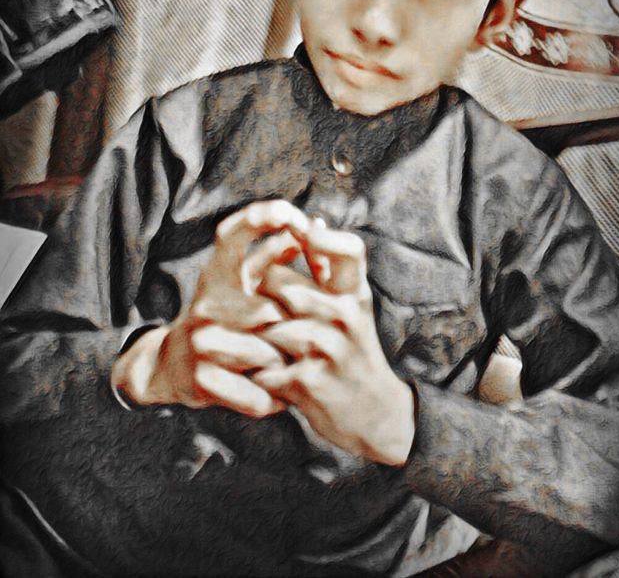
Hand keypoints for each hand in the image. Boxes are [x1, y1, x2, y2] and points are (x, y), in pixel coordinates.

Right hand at [111, 200, 310, 414]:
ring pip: (268, 354)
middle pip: (272, 312)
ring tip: (286, 369)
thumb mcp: (240, 282)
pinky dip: (271, 398)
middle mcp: (205, 302)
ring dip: (284, 366)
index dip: (260, 217)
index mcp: (216, 273)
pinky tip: (273, 395)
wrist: (170, 366)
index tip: (293, 215)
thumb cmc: (223, 317)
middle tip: (301, 342)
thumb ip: (275, 255)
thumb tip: (315, 226)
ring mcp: (200, 340)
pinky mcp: (200, 379)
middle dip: (292, 332)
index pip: (232, 234)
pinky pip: (257, 393)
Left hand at [252, 224, 415, 464]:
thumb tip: (313, 221)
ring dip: (243, 328)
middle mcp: (344, 317)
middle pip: (282, 283)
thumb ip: (329, 267)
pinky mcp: (306, 382)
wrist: (376, 413)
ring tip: (228, 329)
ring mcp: (326, 349)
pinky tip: (240, 364)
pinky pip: (262, 363)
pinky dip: (247, 364)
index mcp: (355, 294)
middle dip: (254, 287)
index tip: (300, 231)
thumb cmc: (356, 349)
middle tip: (234, 292)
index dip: (323, 238)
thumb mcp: (352, 306)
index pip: (349, 251)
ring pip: (265, 322)